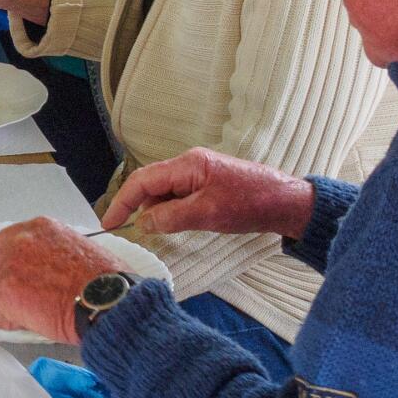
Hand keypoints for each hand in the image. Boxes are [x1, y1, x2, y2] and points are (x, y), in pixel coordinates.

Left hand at [0, 216, 124, 344]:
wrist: (110, 302)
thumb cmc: (107, 283)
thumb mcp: (80, 252)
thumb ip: (53, 255)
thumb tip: (44, 273)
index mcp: (41, 228)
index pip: (8, 243)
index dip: (12, 266)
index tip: (21, 280)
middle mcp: (20, 239)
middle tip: (17, 302)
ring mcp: (9, 264)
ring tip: (23, 316)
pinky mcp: (4, 291)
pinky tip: (20, 326)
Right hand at [103, 148, 315, 239]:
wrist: (288, 202)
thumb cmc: (251, 204)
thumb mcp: (208, 214)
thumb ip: (171, 217)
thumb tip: (144, 222)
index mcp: (187, 165)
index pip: (142, 180)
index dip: (122, 201)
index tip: (109, 223)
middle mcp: (189, 164)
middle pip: (151, 184)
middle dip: (141, 208)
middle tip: (139, 233)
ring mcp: (199, 173)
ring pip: (165, 192)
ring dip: (161, 212)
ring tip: (169, 230)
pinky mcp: (208, 183)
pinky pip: (180, 196)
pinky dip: (174, 211)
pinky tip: (183, 224)